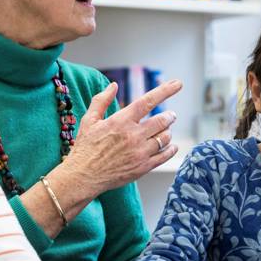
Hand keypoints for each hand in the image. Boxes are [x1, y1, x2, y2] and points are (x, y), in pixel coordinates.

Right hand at [60, 79, 182, 197]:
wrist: (83, 176)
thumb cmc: (85, 147)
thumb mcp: (89, 120)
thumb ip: (101, 100)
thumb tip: (113, 85)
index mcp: (121, 121)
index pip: (148, 101)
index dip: (165, 90)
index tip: (177, 84)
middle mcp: (133, 136)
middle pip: (162, 120)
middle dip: (170, 116)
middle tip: (171, 115)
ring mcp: (140, 152)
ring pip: (165, 138)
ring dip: (168, 132)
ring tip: (166, 130)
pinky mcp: (143, 167)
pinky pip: (164, 155)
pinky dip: (171, 149)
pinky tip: (171, 146)